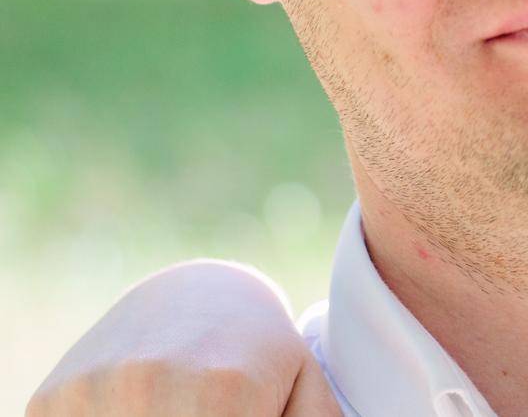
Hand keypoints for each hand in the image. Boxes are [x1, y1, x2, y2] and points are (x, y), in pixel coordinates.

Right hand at [27, 259, 340, 416]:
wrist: (195, 296)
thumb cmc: (263, 355)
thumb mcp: (303, 386)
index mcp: (222, 394)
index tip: (241, 414)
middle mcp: (151, 387)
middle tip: (210, 405)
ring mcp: (94, 392)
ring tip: (182, 406)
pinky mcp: (52, 401)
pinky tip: (135, 411)